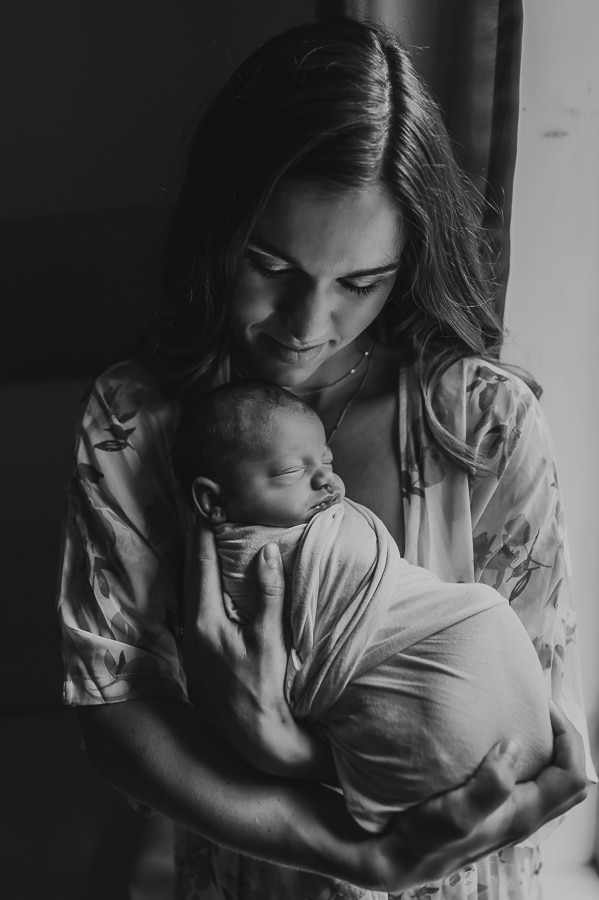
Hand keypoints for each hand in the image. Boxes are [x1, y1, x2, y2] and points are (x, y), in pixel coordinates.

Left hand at [182, 523, 336, 780]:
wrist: (254, 738)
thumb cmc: (264, 690)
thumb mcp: (269, 640)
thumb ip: (267, 595)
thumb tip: (266, 552)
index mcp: (206, 622)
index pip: (201, 566)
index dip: (202, 534)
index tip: (204, 506)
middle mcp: (193, 630)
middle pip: (190, 575)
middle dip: (196, 543)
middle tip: (203, 513)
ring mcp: (193, 644)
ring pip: (192, 591)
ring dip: (199, 565)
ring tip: (207, 540)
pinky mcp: (200, 655)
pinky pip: (197, 607)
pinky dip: (203, 586)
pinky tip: (213, 583)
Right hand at [366, 702, 588, 890]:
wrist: (397, 856)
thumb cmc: (423, 837)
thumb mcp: (454, 814)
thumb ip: (489, 787)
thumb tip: (514, 747)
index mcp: (523, 814)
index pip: (572, 776)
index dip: (568, 739)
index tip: (544, 708)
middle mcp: (523, 816)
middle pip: (569, 779)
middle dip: (565, 741)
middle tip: (541, 709)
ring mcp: (509, 814)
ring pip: (551, 781)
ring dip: (549, 749)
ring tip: (525, 718)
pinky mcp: (493, 809)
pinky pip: (529, 781)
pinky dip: (528, 756)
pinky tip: (500, 739)